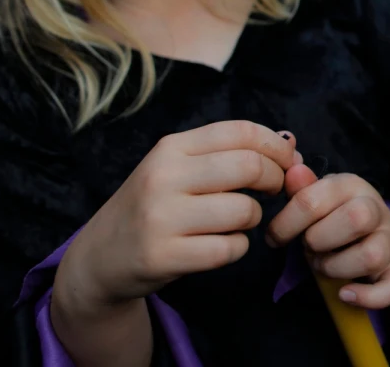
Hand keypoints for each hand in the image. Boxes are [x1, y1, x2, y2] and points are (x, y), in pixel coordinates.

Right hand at [55, 121, 299, 309]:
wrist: (99, 257)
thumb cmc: (154, 207)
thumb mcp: (179, 167)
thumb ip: (229, 153)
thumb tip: (290, 143)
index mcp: (171, 148)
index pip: (241, 132)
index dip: (277, 146)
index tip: (288, 161)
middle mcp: (163, 176)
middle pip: (250, 167)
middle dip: (275, 179)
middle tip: (272, 191)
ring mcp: (161, 217)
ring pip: (244, 210)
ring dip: (254, 219)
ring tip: (238, 221)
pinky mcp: (163, 256)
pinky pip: (229, 248)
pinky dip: (237, 248)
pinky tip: (221, 245)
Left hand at [267, 167, 389, 309]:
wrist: (366, 227)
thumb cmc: (332, 213)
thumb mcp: (316, 195)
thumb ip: (302, 188)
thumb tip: (294, 171)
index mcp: (352, 186)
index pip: (313, 200)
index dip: (285, 224)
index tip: (274, 237)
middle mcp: (377, 209)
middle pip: (356, 219)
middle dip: (319, 240)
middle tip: (308, 246)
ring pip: (372, 255)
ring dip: (336, 268)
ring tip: (324, 266)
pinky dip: (368, 296)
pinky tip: (345, 293)